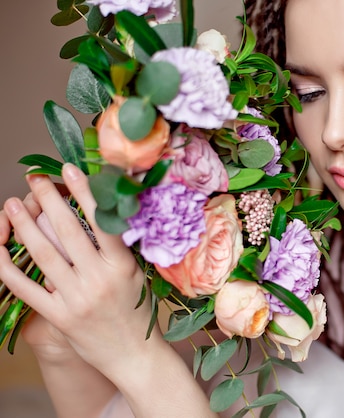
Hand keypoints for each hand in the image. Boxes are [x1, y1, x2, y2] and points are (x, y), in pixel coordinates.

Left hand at [0, 163, 157, 376]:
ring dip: (25, 226)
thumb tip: (100, 211)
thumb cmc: (136, 311)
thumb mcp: (135, 275)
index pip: (102, 221)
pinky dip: (8, 267)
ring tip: (12, 205)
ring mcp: (77, 299)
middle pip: (68, 232)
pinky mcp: (59, 317)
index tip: (69, 168)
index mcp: (123, 267)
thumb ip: (118, 248)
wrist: (134, 355)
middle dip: (48, 200)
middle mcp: (100, 280)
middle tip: (34, 179)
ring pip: (44, 254)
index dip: (85, 192)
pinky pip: (26, 288)